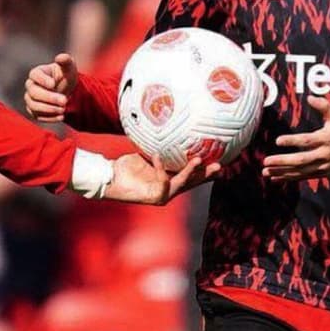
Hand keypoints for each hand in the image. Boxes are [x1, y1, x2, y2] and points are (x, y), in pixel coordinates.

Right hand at [24, 53, 77, 121]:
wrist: (67, 91)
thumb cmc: (66, 75)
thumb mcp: (69, 67)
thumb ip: (66, 61)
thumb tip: (61, 57)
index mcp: (37, 73)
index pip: (34, 75)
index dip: (42, 80)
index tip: (53, 84)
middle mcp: (31, 86)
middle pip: (34, 93)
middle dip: (49, 98)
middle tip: (64, 100)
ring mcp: (30, 99)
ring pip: (33, 106)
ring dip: (49, 109)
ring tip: (63, 109)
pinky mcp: (34, 111)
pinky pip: (37, 116)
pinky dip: (49, 118)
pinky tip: (62, 116)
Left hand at [104, 153, 220, 204]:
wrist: (110, 177)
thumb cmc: (125, 166)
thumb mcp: (146, 155)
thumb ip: (158, 150)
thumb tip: (168, 132)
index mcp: (168, 179)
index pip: (190, 176)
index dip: (204, 171)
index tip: (219, 161)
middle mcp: (167, 188)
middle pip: (192, 183)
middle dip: (205, 175)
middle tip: (219, 166)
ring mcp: (161, 194)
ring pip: (181, 184)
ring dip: (190, 172)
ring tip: (198, 160)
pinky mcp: (154, 198)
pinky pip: (162, 181)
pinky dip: (160, 168)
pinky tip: (157, 156)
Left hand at [263, 96, 329, 181]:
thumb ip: (324, 106)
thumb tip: (310, 97)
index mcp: (326, 139)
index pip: (307, 141)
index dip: (292, 141)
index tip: (278, 141)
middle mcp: (323, 154)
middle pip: (301, 160)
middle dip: (282, 161)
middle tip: (266, 161)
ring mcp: (321, 166)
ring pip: (300, 171)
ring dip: (282, 172)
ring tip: (266, 172)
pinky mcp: (320, 173)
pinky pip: (303, 177)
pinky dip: (288, 178)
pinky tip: (275, 178)